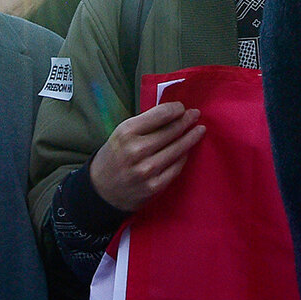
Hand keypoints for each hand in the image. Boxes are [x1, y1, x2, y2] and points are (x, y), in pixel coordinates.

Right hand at [87, 100, 204, 212]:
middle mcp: (137, 150)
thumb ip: (145, 124)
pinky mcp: (154, 186)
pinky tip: (187, 150)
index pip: (160, 114)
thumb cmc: (115, 156)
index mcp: (127, 132)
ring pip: (178, 149)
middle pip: (172, 131)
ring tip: (199, 130)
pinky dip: (184, 157)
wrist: (101, 191)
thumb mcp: (122, 134)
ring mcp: (146, 170)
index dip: (176, 109)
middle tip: (195, 114)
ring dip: (191, 138)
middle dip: (187, 120)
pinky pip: (176, 168)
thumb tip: (173, 112)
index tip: (182, 108)